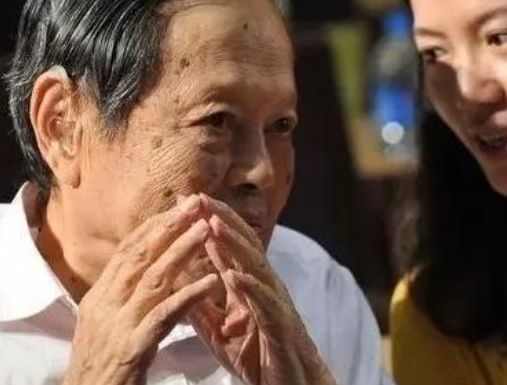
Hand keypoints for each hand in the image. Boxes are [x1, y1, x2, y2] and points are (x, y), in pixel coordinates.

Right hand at [63, 195, 219, 384]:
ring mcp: (117, 325)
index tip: (180, 205)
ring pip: (154, 278)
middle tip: (197, 203)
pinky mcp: (133, 347)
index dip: (154, 225)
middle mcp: (104, 305)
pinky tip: (212, 282)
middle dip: (170, 225)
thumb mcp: (105, 325)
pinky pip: (165, 315)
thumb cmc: (100, 367)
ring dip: (182, 250)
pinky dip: (189, 295)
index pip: (127, 251)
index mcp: (98, 297)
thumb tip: (142, 269)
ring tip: (207, 230)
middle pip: (140, 255)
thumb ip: (122, 297)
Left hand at [188, 195, 336, 384]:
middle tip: (197, 198)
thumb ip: (203, 308)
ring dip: (234, 245)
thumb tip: (177, 285)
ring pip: (255, 268)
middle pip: (244, 246)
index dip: (210, 222)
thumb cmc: (260, 357)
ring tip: (212, 225)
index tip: (187, 201)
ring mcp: (275, 306)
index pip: (229, 247)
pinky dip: (250, 289)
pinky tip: (233, 277)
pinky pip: (266, 306)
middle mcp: (265, 288)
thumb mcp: (222, 331)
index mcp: (250, 287)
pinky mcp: (281, 329)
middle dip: (221, 220)